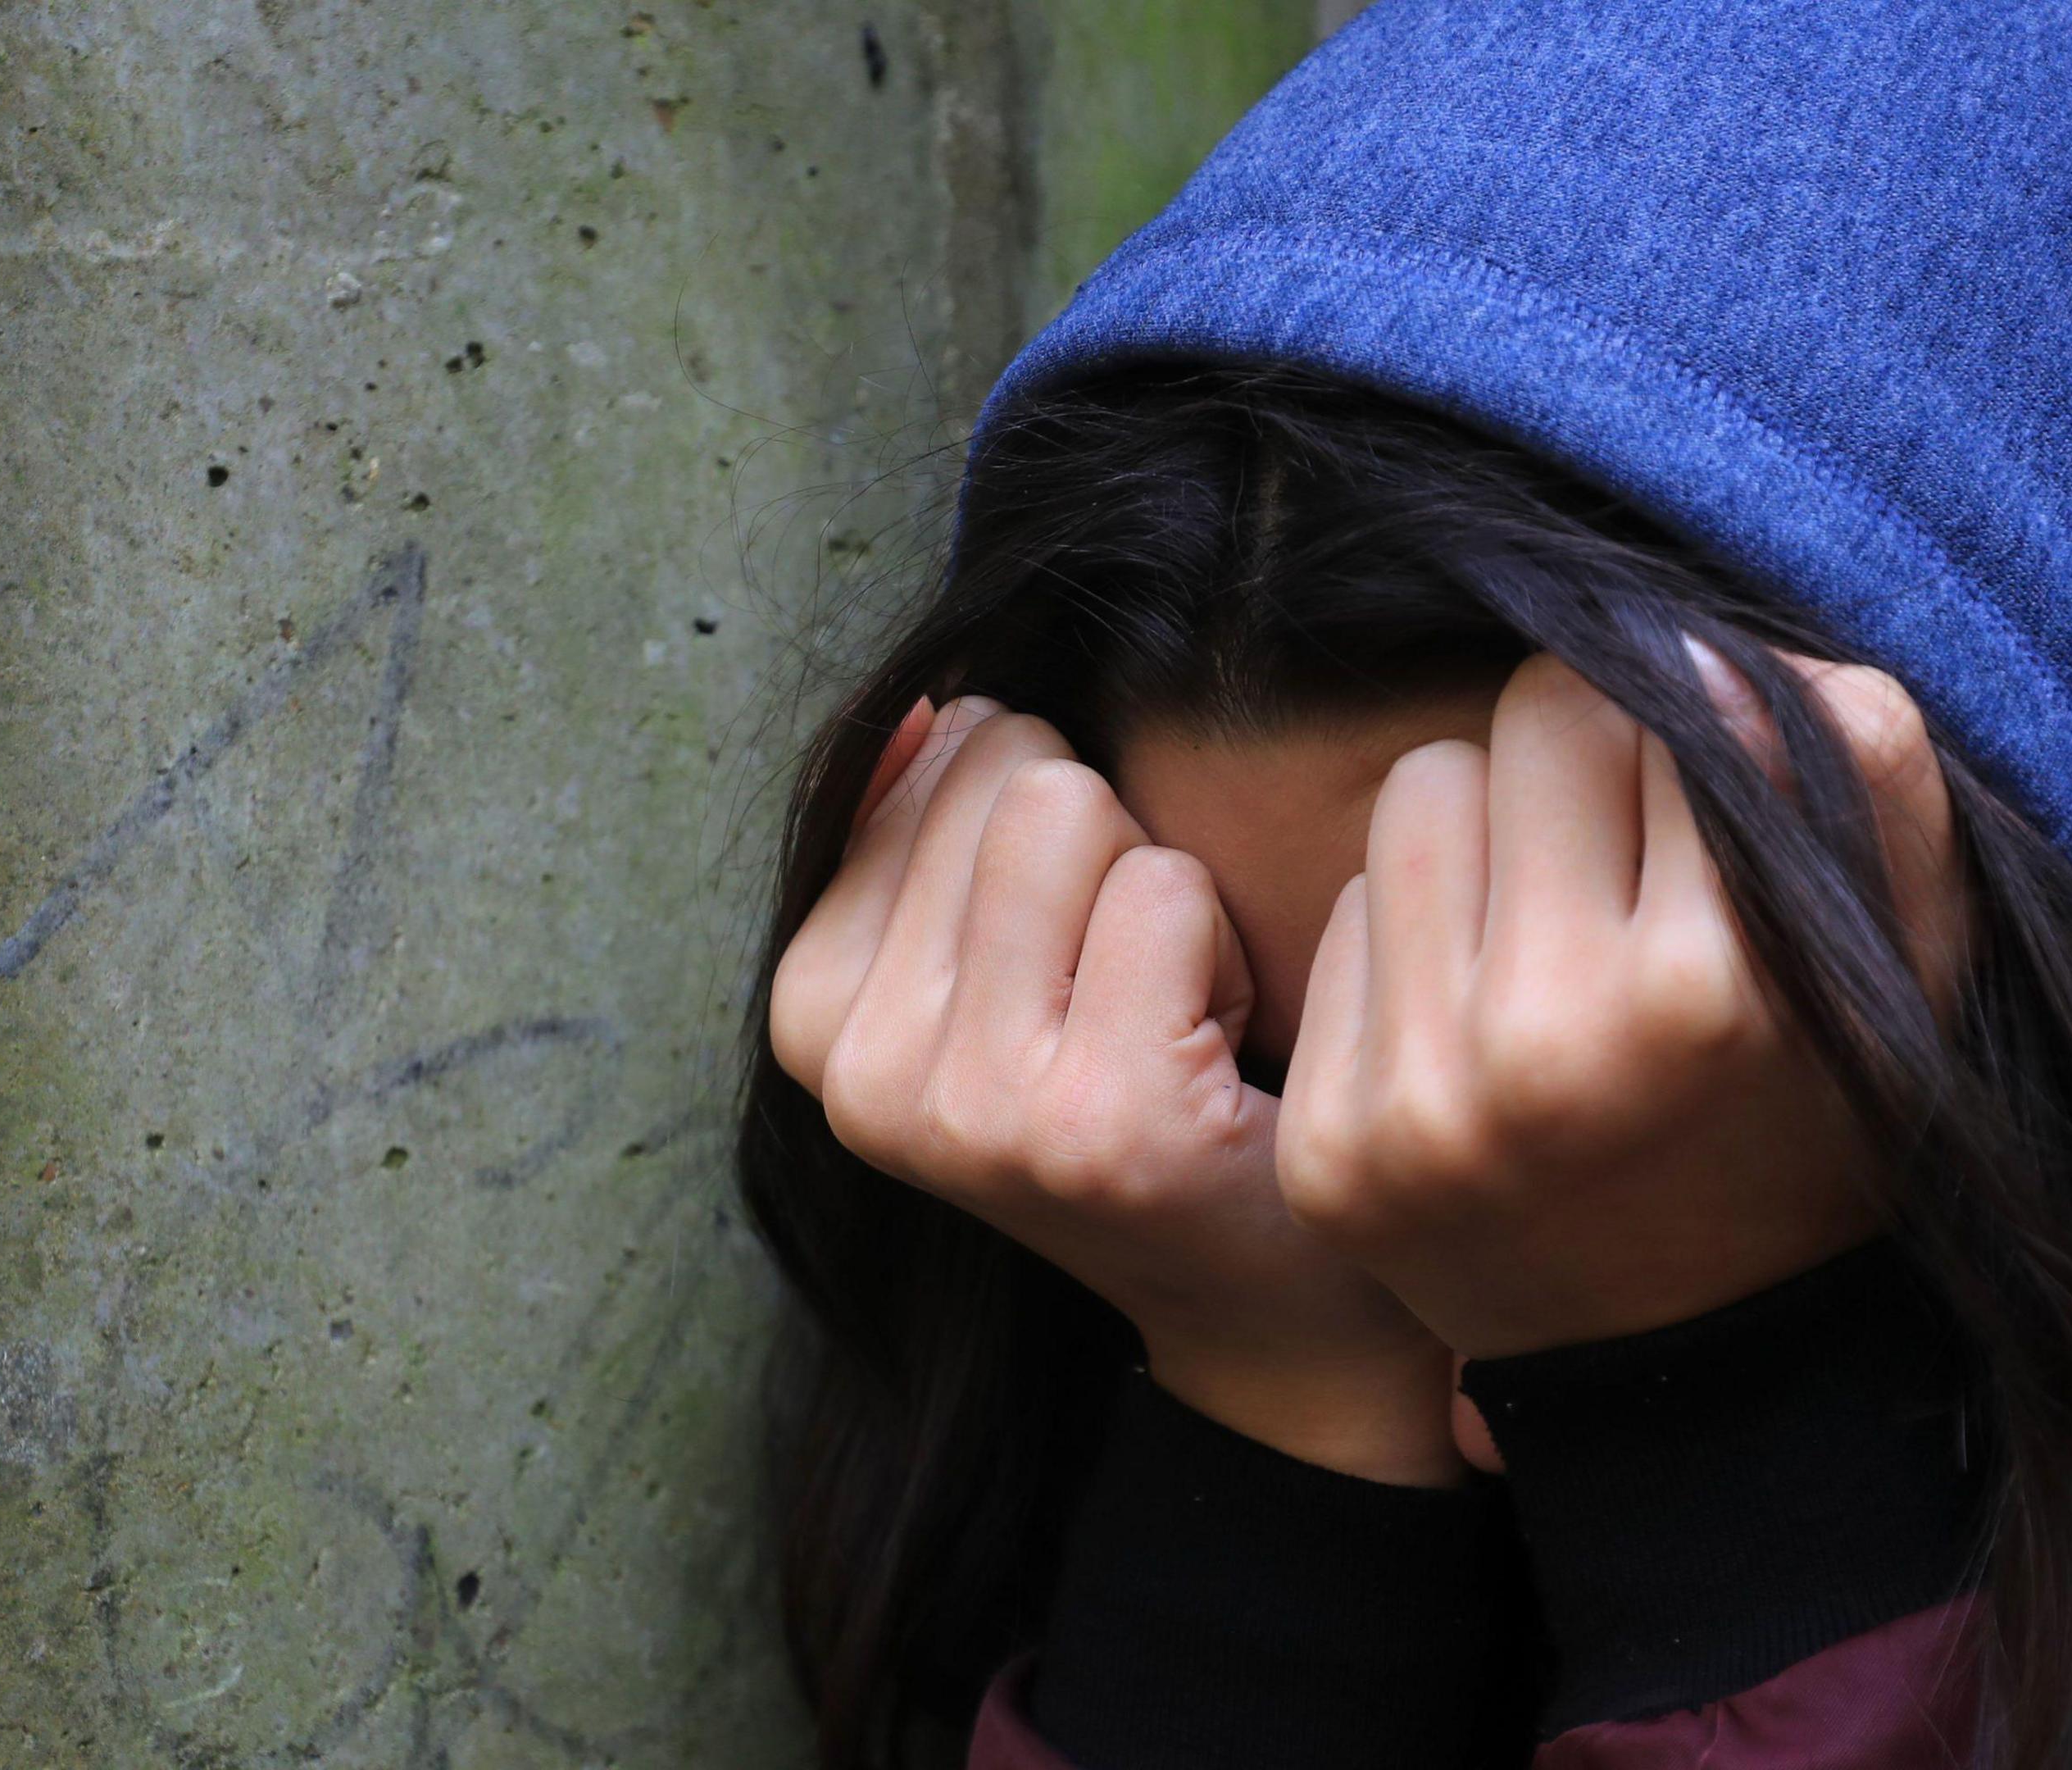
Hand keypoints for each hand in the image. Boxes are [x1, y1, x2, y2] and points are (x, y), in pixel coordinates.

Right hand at [771, 697, 1462, 1484]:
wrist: (1260, 1296)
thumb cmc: (1130, 1093)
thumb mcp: (989, 964)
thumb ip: (935, 828)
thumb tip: (936, 703)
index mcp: (811, 1016)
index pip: (941, 755)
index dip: (1043, 836)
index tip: (1062, 966)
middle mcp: (867, 1074)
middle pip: (1013, 776)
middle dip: (1103, 855)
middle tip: (1126, 994)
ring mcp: (975, 1106)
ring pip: (1081, 815)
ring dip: (1162, 897)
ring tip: (1165, 1020)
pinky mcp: (1097, 1119)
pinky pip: (1167, 890)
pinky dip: (1225, 951)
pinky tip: (1214, 1061)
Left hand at [1275, 651, 1965, 1359]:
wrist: (1703, 1377)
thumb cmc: (1823, 1128)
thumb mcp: (1911, 965)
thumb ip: (1866, 779)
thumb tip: (1710, 650)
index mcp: (1713, 992)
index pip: (1661, 697)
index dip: (1698, 731)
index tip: (1718, 806)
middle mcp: (1551, 1044)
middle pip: (1531, 718)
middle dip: (1590, 764)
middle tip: (1636, 862)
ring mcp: (1422, 1101)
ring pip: (1419, 790)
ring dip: (1490, 834)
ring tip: (1556, 936)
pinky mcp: (1329, 1145)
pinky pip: (1345, 915)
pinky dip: (1414, 943)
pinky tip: (1483, 1027)